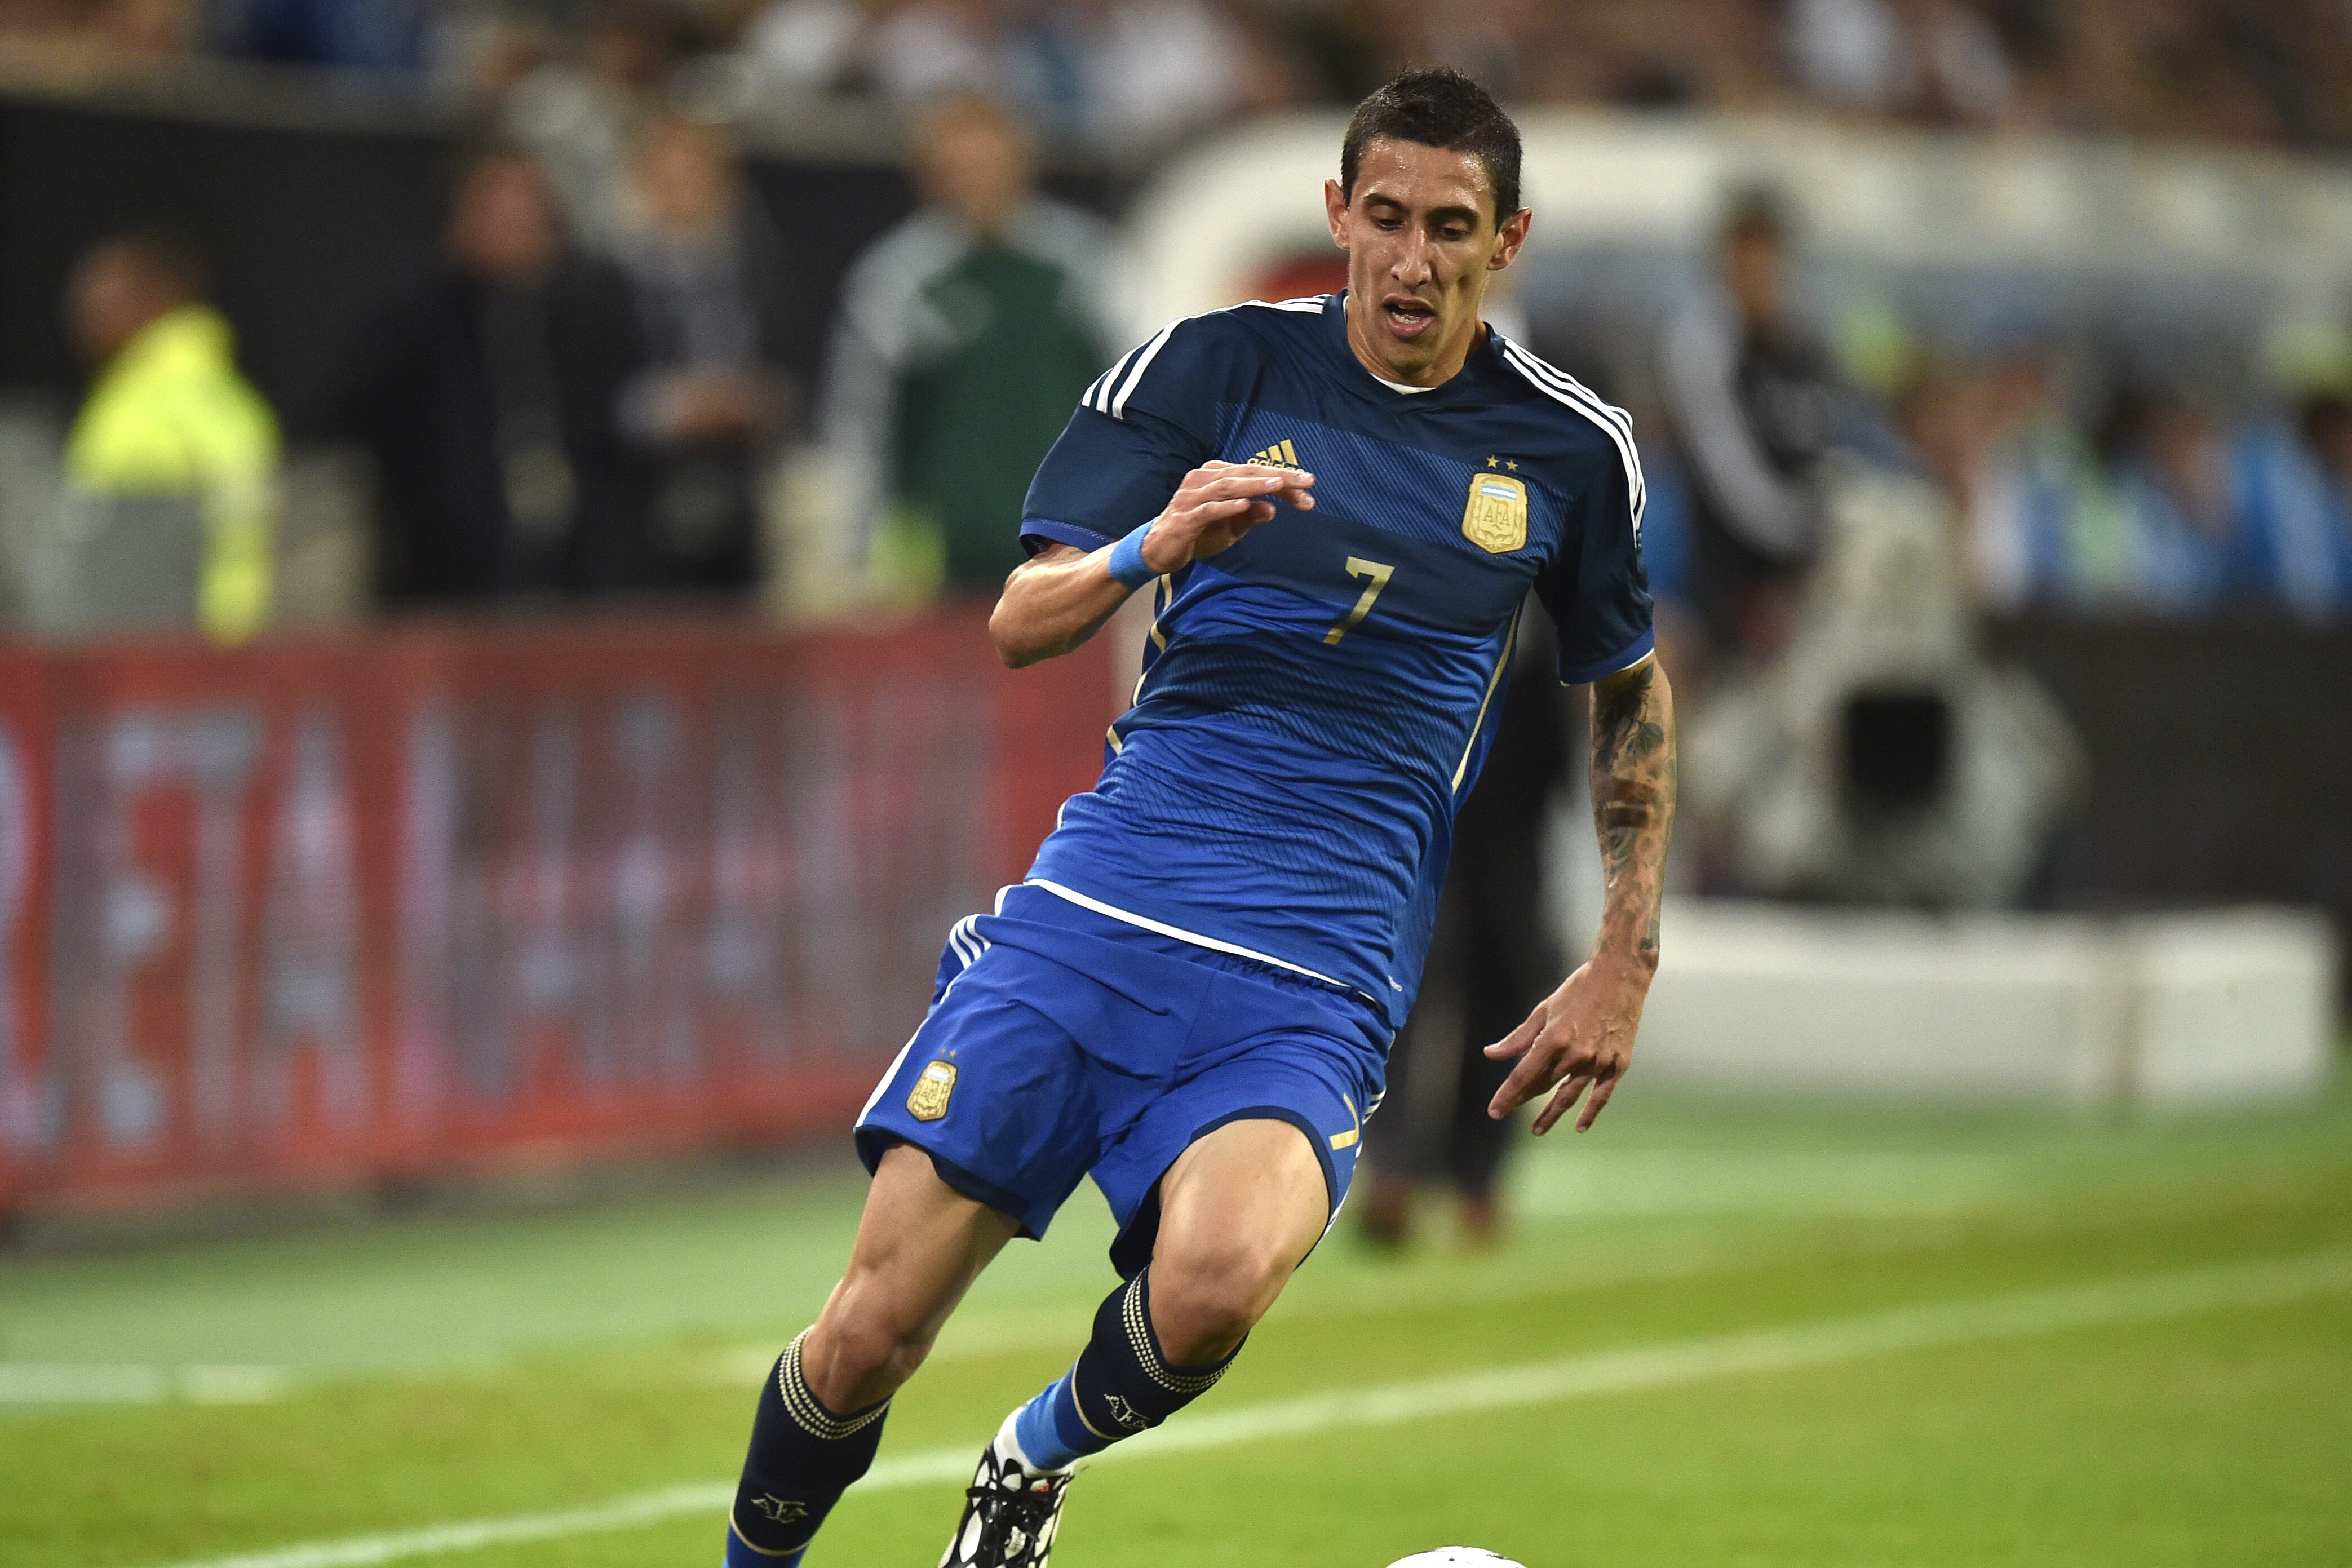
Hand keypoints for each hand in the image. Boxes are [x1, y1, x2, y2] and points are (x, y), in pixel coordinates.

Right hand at [1140, 460, 1313, 573]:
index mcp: (1216, 476)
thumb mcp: (1230, 527)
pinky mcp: (1184, 517)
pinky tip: (1245, 505)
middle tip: (1305, 481)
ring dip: (1255, 485)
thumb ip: (1250, 517)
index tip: (1309, 486)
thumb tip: (1272, 510)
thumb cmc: (1197, 534)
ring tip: (1279, 486)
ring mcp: (1192, 497)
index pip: (1254, 473)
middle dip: (1277, 477)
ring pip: (1228, 486)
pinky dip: (1227, 507)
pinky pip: (1208, 509)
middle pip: (1245, 474)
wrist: (1159, 550)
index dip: (1283, 479)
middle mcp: (1203, 479)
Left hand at [1485, 956, 1648, 1133]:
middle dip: (1523, 1100)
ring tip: (1537, 1129)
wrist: (1621, 977)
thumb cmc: (1578, 989)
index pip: (1524, 1075)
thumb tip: (1491, 1054)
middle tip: (1508, 1112)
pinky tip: (1579, 1126)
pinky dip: (1590, 1112)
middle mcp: (1576, 1054)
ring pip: (1569, 1095)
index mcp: (1554, 1038)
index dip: (1507, 1095)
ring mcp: (1599, 1061)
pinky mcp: (1618, 1064)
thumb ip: (1518, 1037)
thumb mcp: (1544, 1009)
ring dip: (1552, 1114)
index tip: (1495, 1111)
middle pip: (1543, 1085)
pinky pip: (1601, 1095)